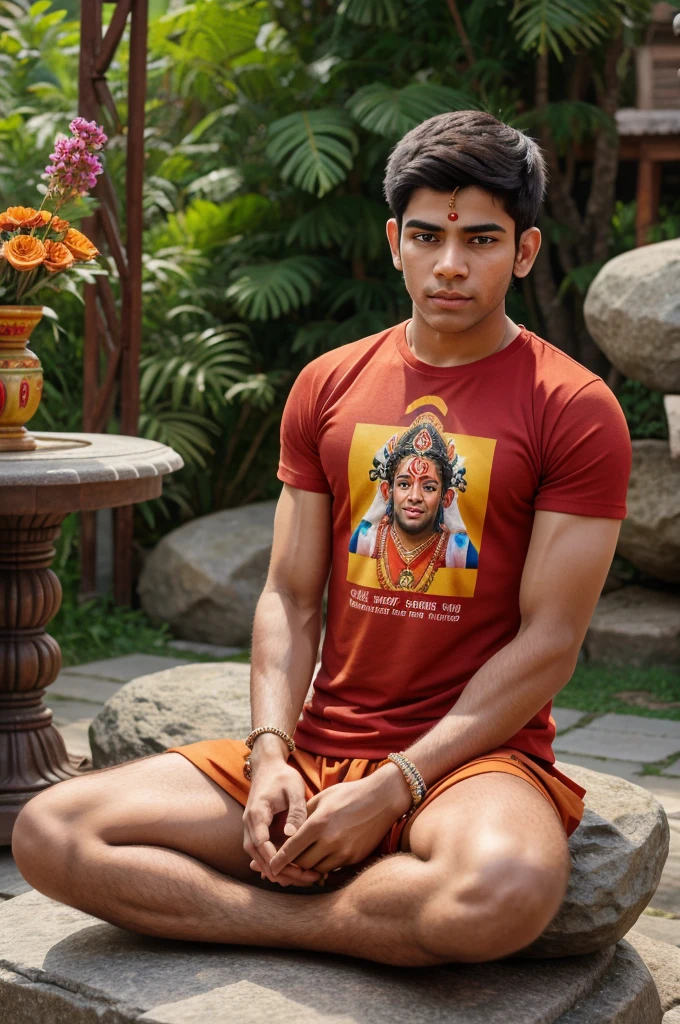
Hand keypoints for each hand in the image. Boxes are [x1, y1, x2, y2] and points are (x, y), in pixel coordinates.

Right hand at [242, 758, 322, 887]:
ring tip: (304, 879)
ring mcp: (251, 829)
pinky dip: (276, 864)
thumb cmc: (283, 776)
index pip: (261, 843)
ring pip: (259, 858)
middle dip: (281, 871)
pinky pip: (263, 853)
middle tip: (306, 879)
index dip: (275, 860)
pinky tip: (295, 872)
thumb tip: (292, 835)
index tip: (295, 871)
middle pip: (259, 856)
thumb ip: (295, 811)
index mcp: (257, 813)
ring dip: (279, 871)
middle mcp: (249, 824)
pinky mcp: (258, 832)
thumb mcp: (294, 788)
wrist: (267, 766)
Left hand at [269, 766, 410, 876]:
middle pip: (302, 863)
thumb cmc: (349, 794)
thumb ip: (303, 816)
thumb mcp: (322, 798)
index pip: (291, 849)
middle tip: (284, 864)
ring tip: (303, 860)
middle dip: (292, 865)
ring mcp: (344, 852)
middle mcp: (330, 841)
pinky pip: (332, 868)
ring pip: (317, 869)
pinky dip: (324, 865)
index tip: (269, 867)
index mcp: (318, 823)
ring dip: (308, 866)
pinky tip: (322, 856)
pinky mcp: (354, 858)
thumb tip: (287, 833)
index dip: (278, 860)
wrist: (382, 798)